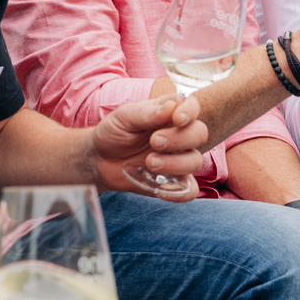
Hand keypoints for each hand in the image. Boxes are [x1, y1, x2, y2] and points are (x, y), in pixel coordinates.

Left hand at [91, 94, 206, 201]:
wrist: (100, 159)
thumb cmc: (115, 132)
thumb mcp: (125, 117)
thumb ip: (148, 112)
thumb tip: (172, 106)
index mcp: (170, 114)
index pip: (192, 107)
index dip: (190, 112)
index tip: (177, 118)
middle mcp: (179, 135)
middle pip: (200, 133)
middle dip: (180, 139)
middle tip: (154, 142)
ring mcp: (178, 159)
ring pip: (195, 161)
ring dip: (176, 163)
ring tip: (149, 163)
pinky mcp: (173, 182)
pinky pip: (189, 190)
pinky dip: (181, 192)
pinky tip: (160, 188)